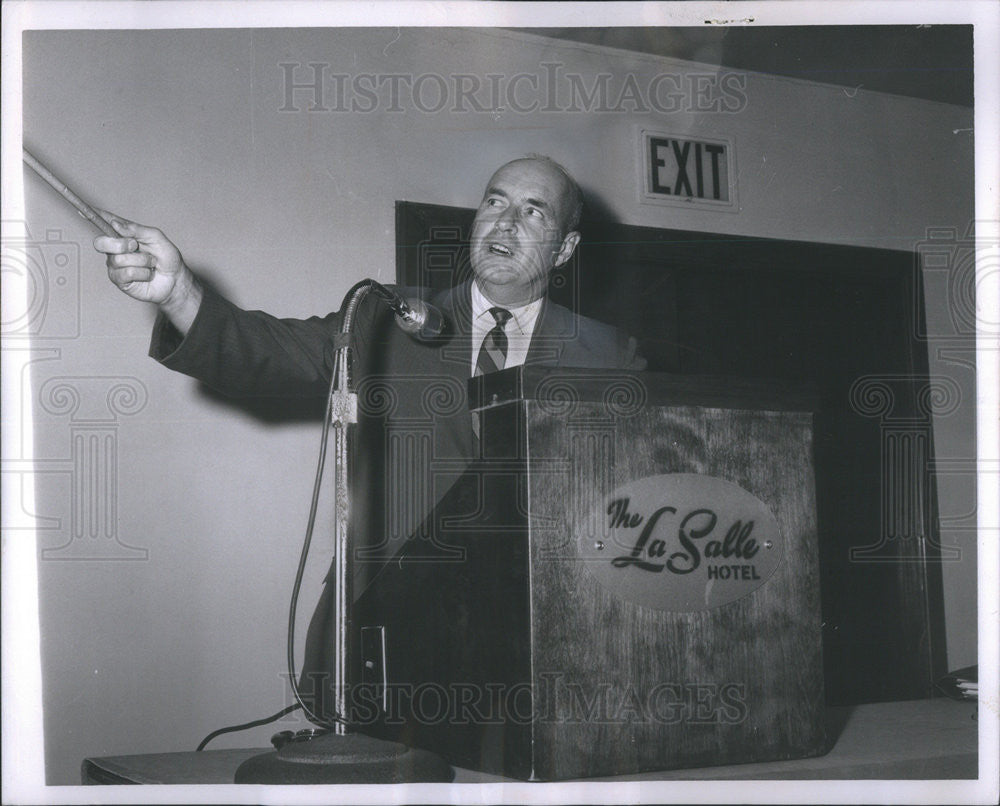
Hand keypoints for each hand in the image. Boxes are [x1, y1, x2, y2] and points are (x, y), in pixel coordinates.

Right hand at [94, 213, 201, 334]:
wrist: (175, 279)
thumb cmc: (166, 257)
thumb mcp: (156, 238)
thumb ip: (137, 229)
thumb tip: (116, 224)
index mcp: (123, 235)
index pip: (106, 223)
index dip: (93, 217)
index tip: (82, 211)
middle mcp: (116, 249)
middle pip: (101, 243)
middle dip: (120, 244)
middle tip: (136, 247)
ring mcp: (116, 265)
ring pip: (119, 259)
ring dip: (142, 261)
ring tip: (150, 264)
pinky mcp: (120, 280)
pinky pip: (126, 273)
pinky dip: (142, 273)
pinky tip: (147, 274)